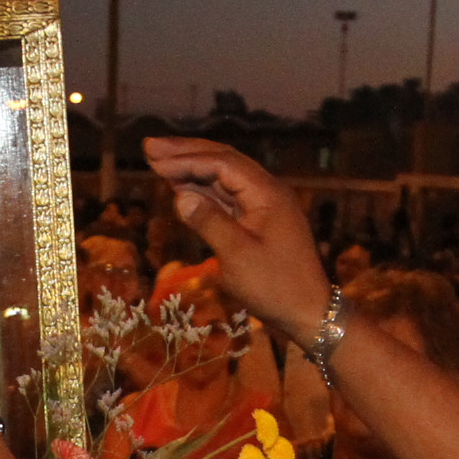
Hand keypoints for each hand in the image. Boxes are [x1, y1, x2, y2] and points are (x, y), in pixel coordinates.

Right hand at [141, 137, 330, 341]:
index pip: (222, 163)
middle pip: (224, 161)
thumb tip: (179, 195)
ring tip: (159, 163)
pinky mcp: (260, 222)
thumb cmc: (274, 286)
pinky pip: (229, 198)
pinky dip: (204, 191)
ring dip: (193, 169)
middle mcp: (267, 192)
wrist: (308, 312)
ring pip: (225, 178)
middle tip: (150, 146)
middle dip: (187, 153)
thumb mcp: (238, 255)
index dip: (186, 159)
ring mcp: (264, 206)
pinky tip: (183, 189)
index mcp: (266, 193)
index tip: (153, 159)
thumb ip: (209, 221)